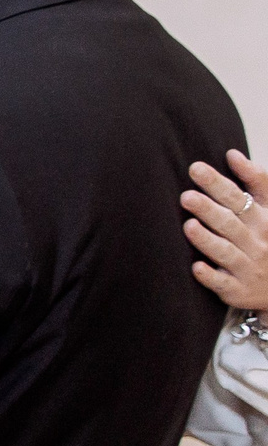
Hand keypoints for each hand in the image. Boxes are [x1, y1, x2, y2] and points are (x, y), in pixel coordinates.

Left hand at [185, 150, 267, 311]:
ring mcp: (248, 267)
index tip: (195, 168)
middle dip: (209, 209)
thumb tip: (233, 154)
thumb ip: (257, 181)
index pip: (241, 198)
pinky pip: (224, 284)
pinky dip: (211, 277)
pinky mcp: (238, 291)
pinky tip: (196, 268)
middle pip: (230, 223)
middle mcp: (256, 242)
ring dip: (207, 241)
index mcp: (264, 220)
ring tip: (189, 227)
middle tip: (185, 197)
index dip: (219, 183)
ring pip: (226, 253)